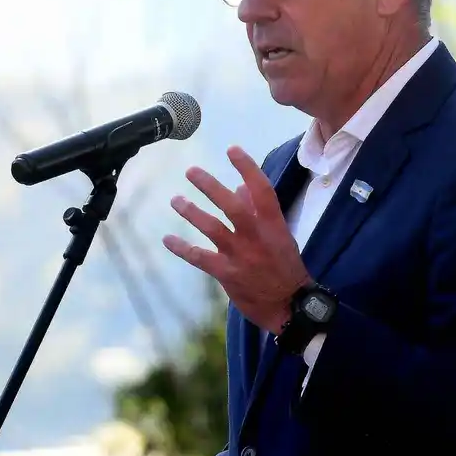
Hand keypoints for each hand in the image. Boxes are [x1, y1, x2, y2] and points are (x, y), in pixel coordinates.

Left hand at [164, 145, 310, 333]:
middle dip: (210, 186)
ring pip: (212, 228)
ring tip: (175, 200)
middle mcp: (256, 237)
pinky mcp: (227, 273)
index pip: (262, 190)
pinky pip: (199, 257)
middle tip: (191, 171)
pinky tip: (167, 239)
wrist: (288, 305)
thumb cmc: (285, 267)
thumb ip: (258, 211)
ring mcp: (240, 255)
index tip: (232, 149)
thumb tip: (239, 187)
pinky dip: (181, 248)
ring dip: (191, 212)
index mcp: (273, 225)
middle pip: (231, 205)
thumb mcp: (279, 236)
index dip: (247, 167)